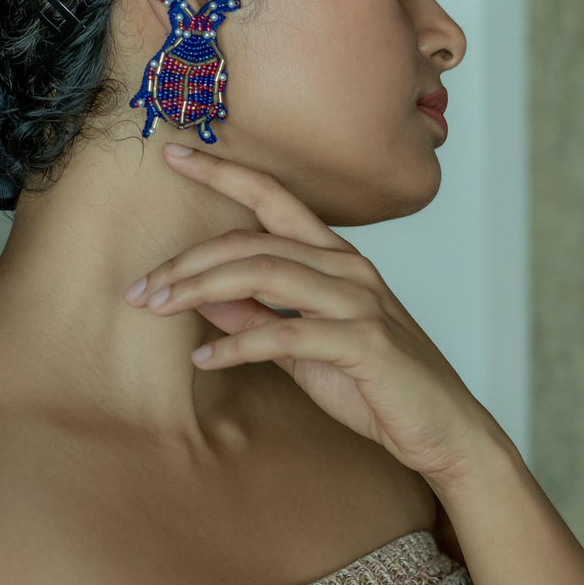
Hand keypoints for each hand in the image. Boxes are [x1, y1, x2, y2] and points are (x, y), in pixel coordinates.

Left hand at [123, 142, 506, 492]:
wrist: (444, 430)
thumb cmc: (374, 383)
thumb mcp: (302, 347)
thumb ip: (257, 317)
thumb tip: (204, 297)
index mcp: (335, 257)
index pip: (272, 198)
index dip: (223, 173)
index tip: (174, 154)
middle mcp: (347, 267)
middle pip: (251, 241)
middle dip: (186, 261)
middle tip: (139, 287)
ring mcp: (358, 300)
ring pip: (263, 273)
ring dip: (200, 290)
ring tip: (157, 308)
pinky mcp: (363, 341)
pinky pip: (285, 335)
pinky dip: (237, 346)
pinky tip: (204, 361)